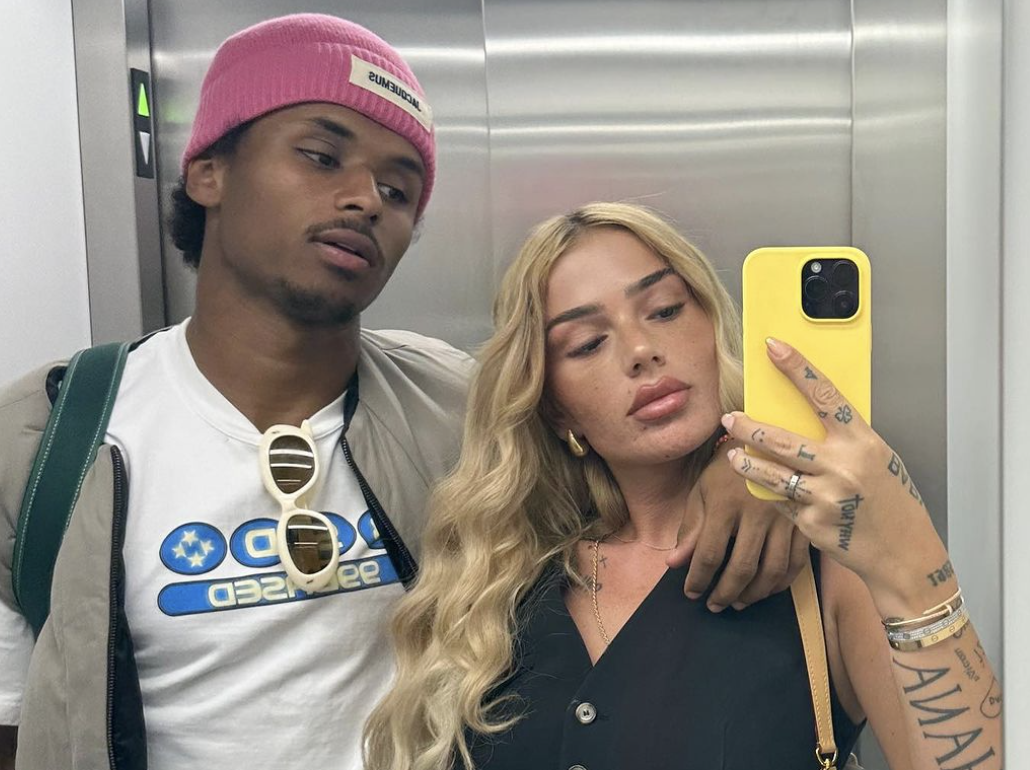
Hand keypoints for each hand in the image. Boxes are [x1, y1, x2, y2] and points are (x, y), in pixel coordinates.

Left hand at [667, 438, 808, 611]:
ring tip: (739, 602)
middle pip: (743, 567)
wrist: (767, 441)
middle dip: (726, 593)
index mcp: (726, 504)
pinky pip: (797, 562)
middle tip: (714, 605)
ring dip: (754, 593)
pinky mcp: (803, 521)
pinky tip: (767, 589)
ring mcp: (784, 518)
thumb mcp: (702, 492)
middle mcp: (757, 514)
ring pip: (773, 570)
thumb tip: (674, 563)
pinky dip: (781, 582)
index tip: (691, 593)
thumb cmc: (728, 467)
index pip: (709, 553)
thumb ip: (691, 529)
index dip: (698, 578)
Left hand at [720, 338, 951, 616]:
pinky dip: (772, 494)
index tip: (774, 348)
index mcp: (862, 442)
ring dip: (746, 463)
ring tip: (732, 455)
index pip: (824, 395)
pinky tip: (766, 490)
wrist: (905, 554)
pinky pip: (780, 501)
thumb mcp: (878, 460)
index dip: (797, 369)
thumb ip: (844, 441)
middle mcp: (842, 467)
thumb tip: (804, 418)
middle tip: (730, 418)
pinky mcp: (811, 523)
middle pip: (781, 439)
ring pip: (770, 474)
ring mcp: (824, 497)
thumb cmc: (892, 502)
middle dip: (749, 428)